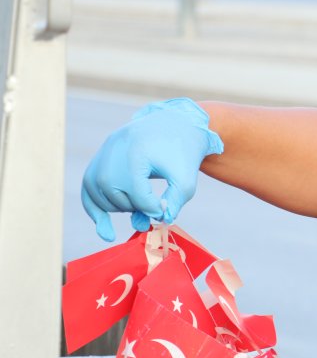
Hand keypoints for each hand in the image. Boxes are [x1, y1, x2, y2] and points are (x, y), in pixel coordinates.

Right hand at [82, 97, 223, 240]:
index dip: (154, 208)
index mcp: (135, 153)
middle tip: (154, 205)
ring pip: (100, 198)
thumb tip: (160, 219)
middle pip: (117, 198)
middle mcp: (112, 153)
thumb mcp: (186, 178)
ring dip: (120, 207)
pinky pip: (88, 191)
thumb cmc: (182, 153)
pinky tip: (107, 232)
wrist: (173, 125)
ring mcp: (102, 154)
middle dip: (137, 207)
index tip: (165, 206)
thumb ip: (174, 202)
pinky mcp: (99, 159)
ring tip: (140, 202)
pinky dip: (95, 211)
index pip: (138, 196)